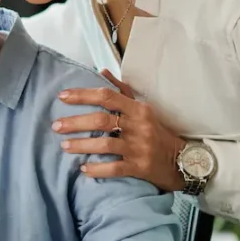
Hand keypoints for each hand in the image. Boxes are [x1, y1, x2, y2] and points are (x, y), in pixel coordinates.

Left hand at [53, 70, 186, 191]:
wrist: (183, 161)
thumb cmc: (157, 131)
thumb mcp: (143, 108)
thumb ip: (122, 90)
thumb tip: (101, 71)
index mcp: (138, 109)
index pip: (107, 96)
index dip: (83, 95)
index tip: (62, 96)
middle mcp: (138, 126)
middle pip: (102, 120)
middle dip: (76, 122)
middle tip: (56, 126)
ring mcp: (139, 148)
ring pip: (105, 145)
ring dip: (82, 145)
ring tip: (64, 146)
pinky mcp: (140, 167)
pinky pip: (115, 168)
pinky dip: (97, 169)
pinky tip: (83, 169)